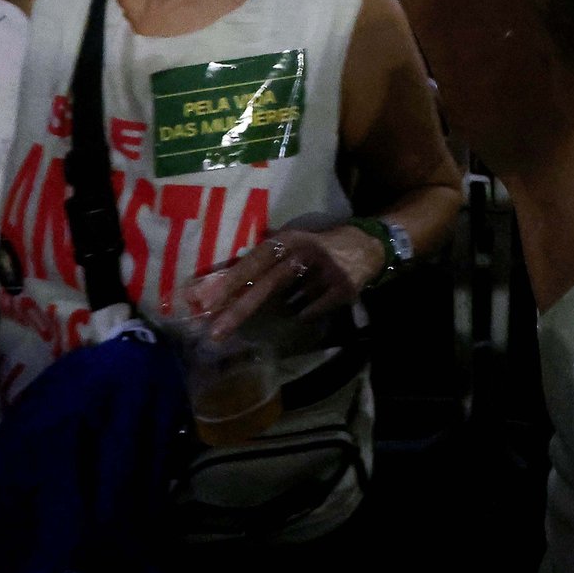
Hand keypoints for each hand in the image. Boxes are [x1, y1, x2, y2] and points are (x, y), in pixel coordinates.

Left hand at [184, 222, 382, 339]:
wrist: (369, 245)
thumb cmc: (317, 248)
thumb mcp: (290, 244)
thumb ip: (260, 259)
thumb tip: (214, 283)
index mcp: (290, 239)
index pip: (254, 260)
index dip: (230, 279)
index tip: (204, 299)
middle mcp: (307, 253)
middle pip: (268, 284)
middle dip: (239, 310)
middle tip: (215, 333)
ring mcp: (327, 272)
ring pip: (290, 301)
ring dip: (276, 310)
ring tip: (268, 315)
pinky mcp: (343, 289)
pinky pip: (311, 311)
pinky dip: (303, 312)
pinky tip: (303, 307)